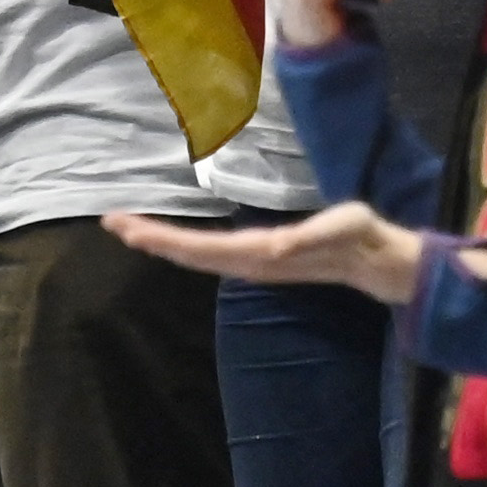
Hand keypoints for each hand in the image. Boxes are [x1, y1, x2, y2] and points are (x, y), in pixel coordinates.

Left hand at [97, 201, 430, 307]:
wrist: (375, 264)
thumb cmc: (359, 239)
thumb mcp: (341, 229)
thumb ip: (308, 238)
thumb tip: (272, 248)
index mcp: (261, 253)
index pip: (201, 248)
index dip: (164, 239)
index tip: (131, 230)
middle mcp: (249, 261)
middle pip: (189, 254)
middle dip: (150, 238)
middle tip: (111, 221)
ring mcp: (252, 262)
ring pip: (197, 256)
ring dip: (162, 243)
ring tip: (129, 229)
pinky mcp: (258, 258)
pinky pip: (210, 253)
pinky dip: (183, 246)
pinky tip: (168, 242)